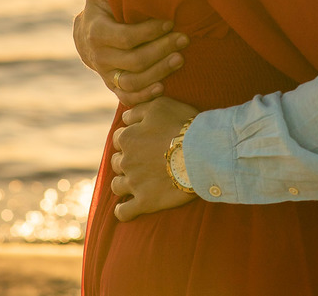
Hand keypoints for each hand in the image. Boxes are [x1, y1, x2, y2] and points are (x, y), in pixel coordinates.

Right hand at [73, 0, 187, 105]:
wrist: (87, 34)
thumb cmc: (102, 6)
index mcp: (96, 32)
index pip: (126, 37)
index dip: (150, 32)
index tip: (170, 22)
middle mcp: (99, 57)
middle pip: (134, 60)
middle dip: (162, 50)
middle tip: (184, 38)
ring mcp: (106, 74)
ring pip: (133, 82)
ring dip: (159, 72)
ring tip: (180, 58)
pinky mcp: (113, 87)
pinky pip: (128, 97)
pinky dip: (145, 96)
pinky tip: (163, 87)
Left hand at [110, 97, 199, 220]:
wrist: (201, 152)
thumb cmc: (182, 125)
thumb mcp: (159, 106)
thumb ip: (137, 110)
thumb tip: (124, 118)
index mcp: (128, 138)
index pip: (119, 138)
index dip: (130, 138)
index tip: (143, 141)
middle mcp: (126, 161)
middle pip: (117, 162)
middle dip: (127, 161)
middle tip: (143, 161)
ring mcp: (134, 183)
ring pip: (117, 185)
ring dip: (123, 183)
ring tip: (137, 183)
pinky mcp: (145, 202)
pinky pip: (124, 212)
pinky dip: (123, 210)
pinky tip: (127, 208)